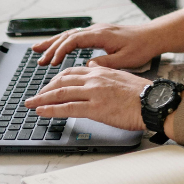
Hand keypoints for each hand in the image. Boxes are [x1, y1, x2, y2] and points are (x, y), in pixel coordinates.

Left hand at [24, 66, 147, 131]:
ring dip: (42, 99)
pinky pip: (67, 108)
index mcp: (101, 71)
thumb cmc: (142, 94)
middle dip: (45, 89)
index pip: (72, 72)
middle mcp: (95, 79)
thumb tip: (96, 77)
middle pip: (62, 81)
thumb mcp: (121, 78)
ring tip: (30, 104)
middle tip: (35, 96)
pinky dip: (51, 110)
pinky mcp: (95, 108)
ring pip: (61, 93)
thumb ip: (106, 77)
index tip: (49, 87)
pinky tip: (42, 112)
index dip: (56, 80)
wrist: (153, 102)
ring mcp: (94, 93)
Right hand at [30, 9, 183, 67]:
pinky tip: (58, 49)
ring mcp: (97, 30)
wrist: (154, 36)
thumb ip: (106, 63)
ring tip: (39, 52)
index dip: (60, 51)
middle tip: (37, 58)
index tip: (51, 63)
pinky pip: (77, 36)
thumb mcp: (126, 59)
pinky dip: (64, 42)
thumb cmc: (142, 47)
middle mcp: (96, 30)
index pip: (74, 40)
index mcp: (101, 35)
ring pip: (70, 34)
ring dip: (54, 43)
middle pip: (67, 35)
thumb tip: (88, 66)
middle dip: (50, 46)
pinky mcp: (99, 34)